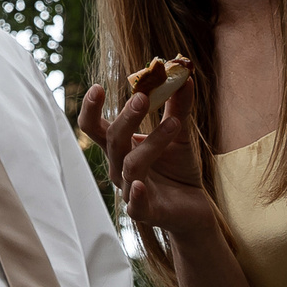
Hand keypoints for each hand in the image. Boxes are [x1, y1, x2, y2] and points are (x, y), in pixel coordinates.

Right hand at [79, 76, 218, 239]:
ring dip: (151, 143)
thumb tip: (184, 75)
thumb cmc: (178, 169)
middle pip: (113, 139)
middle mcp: (118, 167)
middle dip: (126, 118)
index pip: (94, 126)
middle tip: (143, 97)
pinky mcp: (145, 212)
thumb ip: (177, 106)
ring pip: (132, 165)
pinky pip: (135, 206)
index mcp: (119, 147)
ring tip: (175, 124)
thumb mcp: (178, 133)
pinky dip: (136, 195)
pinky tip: (142, 185)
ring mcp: (129, 190)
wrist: (195, 208)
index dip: (91, 108)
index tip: (98, 87)